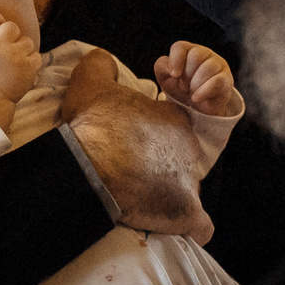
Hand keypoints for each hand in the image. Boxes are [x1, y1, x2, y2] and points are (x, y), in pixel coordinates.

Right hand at [0, 10, 39, 102]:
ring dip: (21, 49)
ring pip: (26, 40)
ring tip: (13, 61)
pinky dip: (30, 61)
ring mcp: (16, 56)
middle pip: (11, 26)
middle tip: (5, 48)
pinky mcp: (29, 67)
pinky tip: (21, 69)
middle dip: (10, 36)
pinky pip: (36, 55)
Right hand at [61, 57, 213, 242]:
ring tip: (142, 199)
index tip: (131, 143)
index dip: (153, 133)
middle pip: (180, 158)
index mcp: (174, 119)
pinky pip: (199, 224)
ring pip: (187, 189)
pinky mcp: (184, 212)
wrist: (86, 167)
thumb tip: (103, 58)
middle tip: (130, 171)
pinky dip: (191, 226)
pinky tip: (176, 226)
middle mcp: (187, 149)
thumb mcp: (90, 82)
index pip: (173, 126)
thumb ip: (100, 64)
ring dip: (170, 194)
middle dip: (161, 165)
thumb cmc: (92, 125)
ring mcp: (188, 181)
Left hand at [155, 41, 239, 116]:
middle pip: (195, 56)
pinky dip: (204, 91)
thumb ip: (162, 67)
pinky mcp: (227, 79)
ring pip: (208, 67)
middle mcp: (204, 54)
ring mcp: (217, 65)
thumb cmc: (181, 88)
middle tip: (184, 87)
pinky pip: (217, 81)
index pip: (180, 47)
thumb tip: (168, 65)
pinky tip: (196, 98)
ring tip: (191, 93)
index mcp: (188, 50)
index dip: (175, 60)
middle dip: (187, 75)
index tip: (174, 75)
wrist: (197, 108)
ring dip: (195, 84)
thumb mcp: (166, 79)